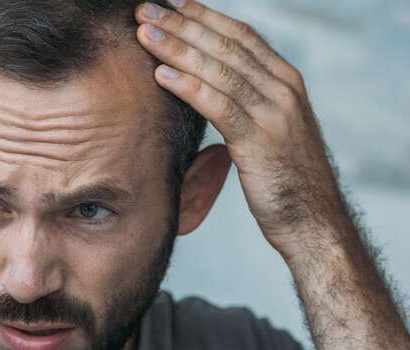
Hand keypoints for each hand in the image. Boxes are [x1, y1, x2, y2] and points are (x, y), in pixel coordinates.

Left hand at [135, 0, 348, 257]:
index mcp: (286, 81)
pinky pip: (220, 106)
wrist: (313, 220)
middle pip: (225, 46)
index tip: (172, 5)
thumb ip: (247, 102)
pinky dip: (189, 87)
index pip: (241, 36)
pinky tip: (160, 76)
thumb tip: (212, 85)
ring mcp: (274, 113)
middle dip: (182, 25)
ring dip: (177, 49)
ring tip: (144, 35)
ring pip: (220, 70)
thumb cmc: (284, 177)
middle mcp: (283, 89)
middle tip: (145, 11)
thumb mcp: (270, 129)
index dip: (204, 17)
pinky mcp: (260, 141)